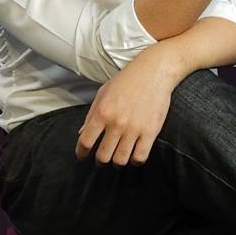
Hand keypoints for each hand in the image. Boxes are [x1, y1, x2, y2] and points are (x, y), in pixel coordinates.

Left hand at [75, 46, 180, 166]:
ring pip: (120, 160)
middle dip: (100, 160)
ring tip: (119, 156)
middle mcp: (116, 123)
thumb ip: (91, 114)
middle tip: (103, 157)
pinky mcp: (150, 132)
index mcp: (102, 112)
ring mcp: (134, 129)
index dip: (81, 153)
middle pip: (103, 156)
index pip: (85, 142)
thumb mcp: (103, 92)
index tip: (83, 156)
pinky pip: (140, 157)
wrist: (154, 72)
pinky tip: (134, 155)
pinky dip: (135, 160)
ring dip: (117, 161)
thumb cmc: (127, 80)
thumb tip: (81, 134)